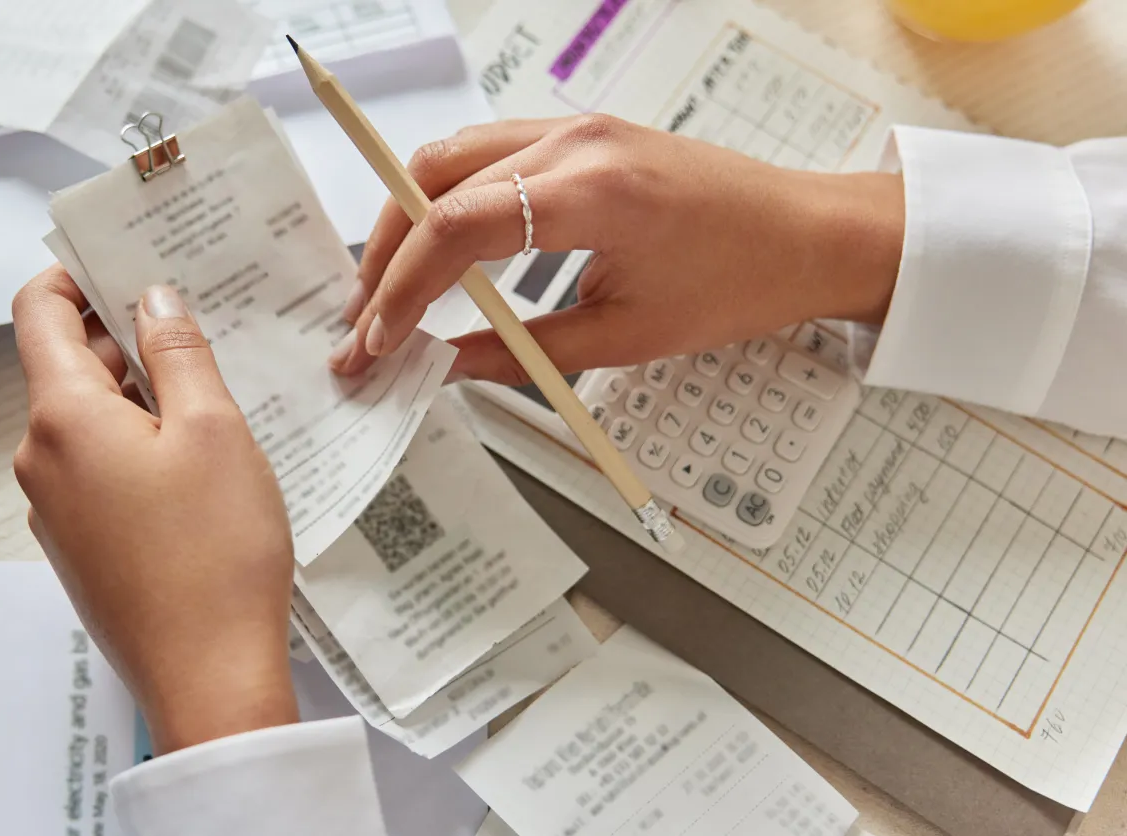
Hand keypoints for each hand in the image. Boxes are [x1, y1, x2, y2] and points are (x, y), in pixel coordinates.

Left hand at [13, 266, 298, 753]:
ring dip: (137, 397)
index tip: (118, 260)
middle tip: (193, 322)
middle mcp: (41, 461)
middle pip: (65, 368)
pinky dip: (136, 448)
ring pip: (86, 423)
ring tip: (211, 397)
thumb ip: (178, 352)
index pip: (37, 313)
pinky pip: (97, 472)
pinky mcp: (80, 548)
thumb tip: (154, 300)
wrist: (208, 677)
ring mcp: (54, 510)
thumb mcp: (213, 431)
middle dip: (124, 338)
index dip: (73, 275)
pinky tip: (197, 464)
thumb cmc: (215, 558)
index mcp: (61, 418)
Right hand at [329, 115, 904, 382]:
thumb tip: (445, 367)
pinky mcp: (581, 135)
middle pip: (434, 180)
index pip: (455, 228)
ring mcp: (576, 129)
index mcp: (593, 193)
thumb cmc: (740, 282)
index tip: (377, 340)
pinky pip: (487, 154)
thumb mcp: (627, 337)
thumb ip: (522, 352)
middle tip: (364, 320)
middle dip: (385, 253)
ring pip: (451, 157)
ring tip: (387, 288)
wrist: (810, 234)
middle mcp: (575, 144)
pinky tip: (438, 248)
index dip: (401, 288)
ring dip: (407, 219)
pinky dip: (446, 198)